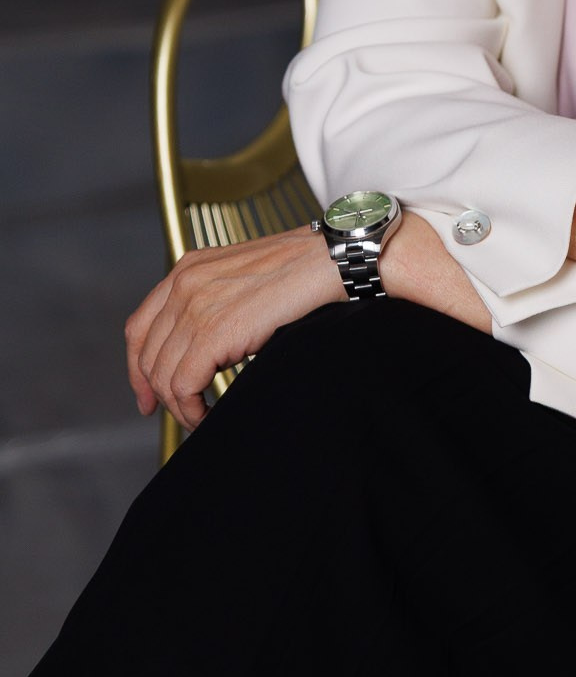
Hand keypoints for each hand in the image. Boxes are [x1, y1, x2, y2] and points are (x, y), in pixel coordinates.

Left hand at [126, 214, 492, 431]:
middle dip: (154, 391)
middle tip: (175, 413)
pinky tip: (209, 414)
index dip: (137, 365)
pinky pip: (182, 385)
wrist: (337, 261)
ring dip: (179, 404)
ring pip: (163, 373)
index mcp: (189, 267)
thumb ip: (217, 301)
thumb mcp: (246, 279)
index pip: (140, 325)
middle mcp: (185, 282)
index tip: (149, 394)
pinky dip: (191, 408)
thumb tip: (205, 347)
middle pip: (146, 353)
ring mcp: (196, 305)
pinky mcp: (213, 330)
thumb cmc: (305, 272)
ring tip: (202, 415)